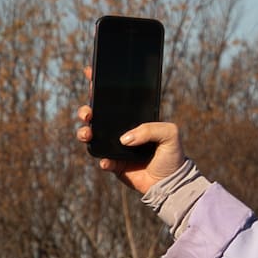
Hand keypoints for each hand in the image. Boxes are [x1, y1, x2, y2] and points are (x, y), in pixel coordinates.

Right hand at [75, 71, 186, 195]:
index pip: (115, 99)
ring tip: (88, 133)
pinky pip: (101, 159)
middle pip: (96, 115)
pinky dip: (101, 159)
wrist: (171, 183)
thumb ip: (150, 129)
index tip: (90, 74)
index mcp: (133, 118)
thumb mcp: (169, 133)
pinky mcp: (114, 164)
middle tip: (88, 113)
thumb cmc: (172, 155)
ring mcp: (115, 147)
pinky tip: (106, 161)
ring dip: (85, 132)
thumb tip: (124, 138)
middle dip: (86, 110)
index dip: (100, 86)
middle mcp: (121, 130)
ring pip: (92, 135)